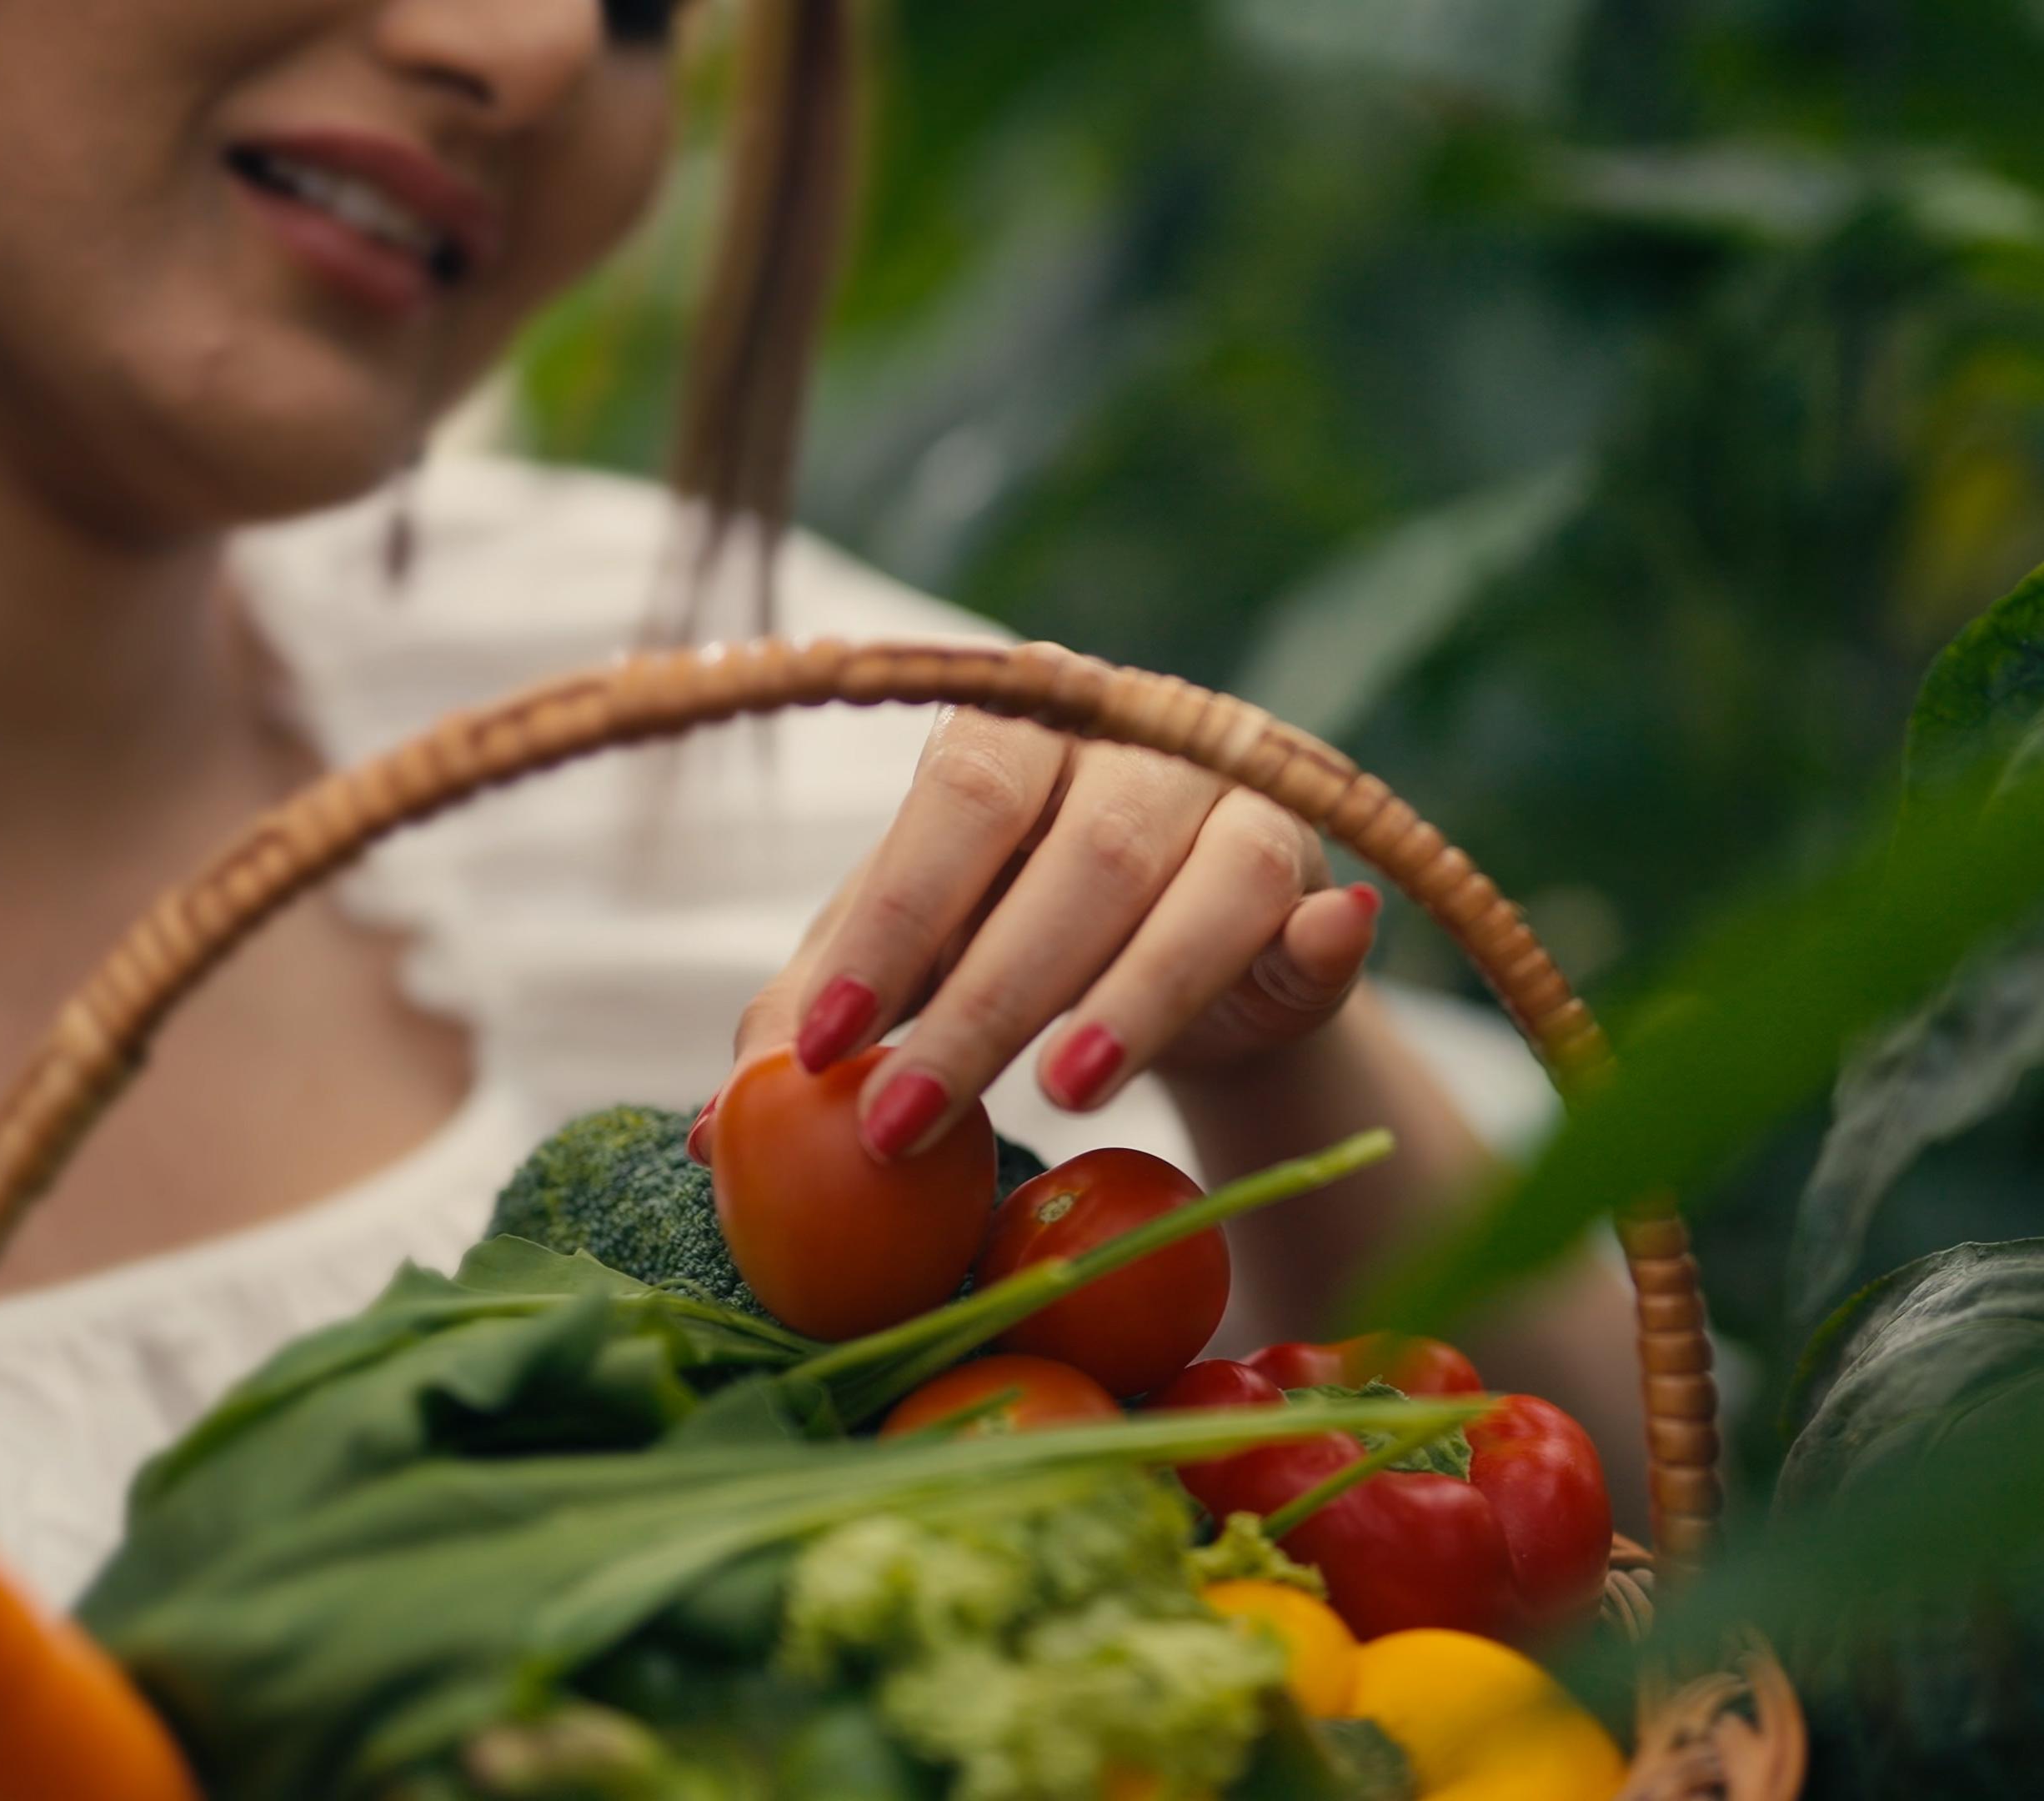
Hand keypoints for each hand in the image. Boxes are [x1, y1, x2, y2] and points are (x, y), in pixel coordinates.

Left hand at [695, 708, 1384, 1163]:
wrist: (1179, 970)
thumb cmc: (1010, 939)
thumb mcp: (908, 964)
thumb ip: (821, 1020)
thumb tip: (713, 1136)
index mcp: (1020, 727)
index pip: (957, 806)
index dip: (891, 926)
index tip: (822, 1049)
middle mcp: (1139, 738)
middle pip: (1078, 856)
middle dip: (985, 1003)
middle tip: (904, 1129)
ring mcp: (1246, 797)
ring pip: (1205, 886)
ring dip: (1134, 994)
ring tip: (1061, 1092)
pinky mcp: (1328, 876)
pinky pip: (1330, 908)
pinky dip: (1327, 930)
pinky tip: (1322, 939)